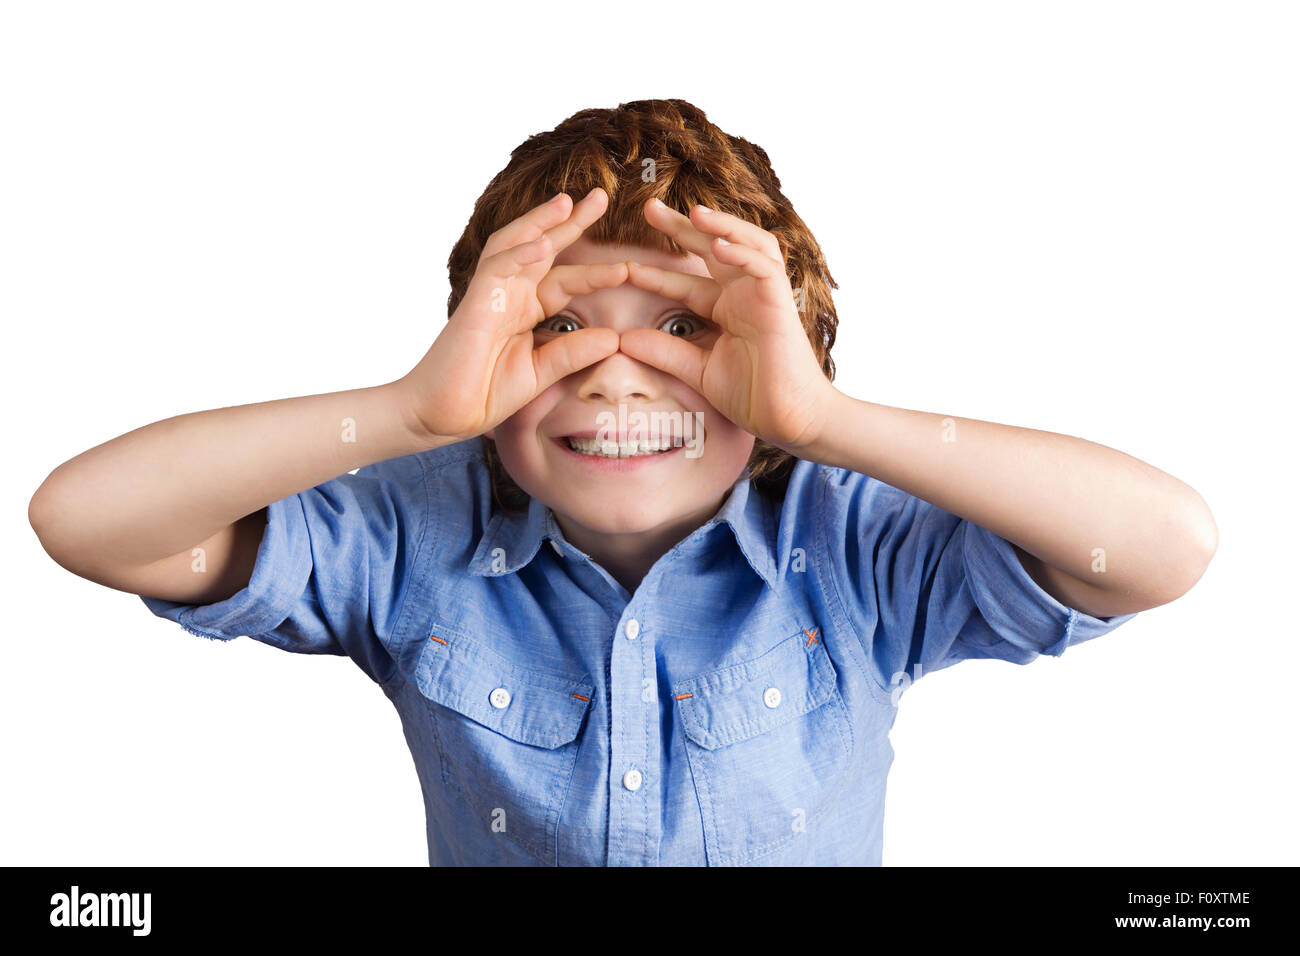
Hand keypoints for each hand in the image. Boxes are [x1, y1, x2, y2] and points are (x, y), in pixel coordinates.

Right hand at [398, 188, 625, 443]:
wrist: (442, 414)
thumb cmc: (484, 394)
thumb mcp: (541, 373)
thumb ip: (574, 354)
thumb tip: (614, 338)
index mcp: (525, 310)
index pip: (566, 281)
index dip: (596, 272)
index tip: (629, 267)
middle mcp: (509, 295)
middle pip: (542, 248)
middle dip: (570, 222)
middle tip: (601, 195)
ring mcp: (491, 295)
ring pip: (516, 245)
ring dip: (541, 221)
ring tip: (568, 201)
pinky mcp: (475, 302)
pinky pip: (497, 268)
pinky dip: (520, 253)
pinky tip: (542, 242)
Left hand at [617, 199, 834, 452]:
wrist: (790, 419)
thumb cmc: (754, 396)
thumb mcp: (698, 371)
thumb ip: (665, 352)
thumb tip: (623, 340)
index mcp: (727, 309)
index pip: (687, 283)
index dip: (657, 274)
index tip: (624, 269)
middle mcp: (745, 295)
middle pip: (713, 249)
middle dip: (683, 227)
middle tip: (648, 206)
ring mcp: (764, 295)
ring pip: (745, 244)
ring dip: (720, 226)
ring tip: (692, 212)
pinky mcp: (781, 302)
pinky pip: (764, 267)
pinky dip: (743, 253)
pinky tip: (719, 246)